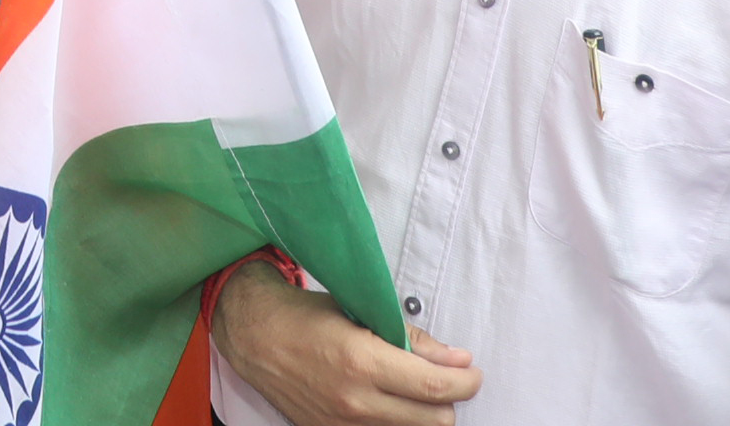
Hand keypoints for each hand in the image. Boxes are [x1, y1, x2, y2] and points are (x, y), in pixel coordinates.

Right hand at [209, 260, 482, 421]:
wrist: (255, 337)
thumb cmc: (306, 316)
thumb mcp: (362, 313)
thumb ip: (413, 339)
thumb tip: (458, 359)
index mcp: (364, 362)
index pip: (436, 387)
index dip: (467, 382)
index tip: (473, 373)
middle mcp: (356, 400)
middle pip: (435, 421)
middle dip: (449, 400)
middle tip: (444, 380)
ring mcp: (344, 423)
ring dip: (425, 414)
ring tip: (415, 391)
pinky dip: (397, 422)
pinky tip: (390, 403)